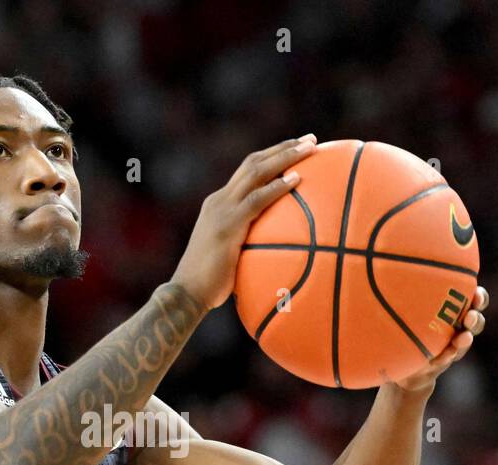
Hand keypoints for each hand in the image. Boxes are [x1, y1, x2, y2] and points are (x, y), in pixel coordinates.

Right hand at [170, 133, 317, 309]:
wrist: (187, 293)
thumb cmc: (209, 284)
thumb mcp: (229, 256)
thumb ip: (248, 245)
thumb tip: (277, 253)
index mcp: (218, 204)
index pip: (246, 171)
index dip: (272, 156)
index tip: (295, 148)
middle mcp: (218, 200)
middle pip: (253, 162)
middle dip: (283, 147)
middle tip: (310, 139)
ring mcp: (222, 210)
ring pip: (256, 172)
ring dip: (285, 157)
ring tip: (310, 147)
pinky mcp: (227, 225)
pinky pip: (257, 200)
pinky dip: (277, 187)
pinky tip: (297, 180)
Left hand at [390, 286, 488, 392]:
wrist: (399, 354)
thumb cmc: (405, 319)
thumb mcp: (407, 301)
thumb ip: (409, 286)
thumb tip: (392, 255)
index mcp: (454, 307)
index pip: (474, 300)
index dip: (480, 298)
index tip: (476, 295)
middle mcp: (457, 325)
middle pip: (476, 321)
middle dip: (475, 319)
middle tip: (469, 318)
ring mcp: (451, 344)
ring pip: (465, 341)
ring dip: (465, 339)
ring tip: (462, 338)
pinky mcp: (441, 360)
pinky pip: (446, 358)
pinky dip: (446, 356)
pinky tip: (443, 355)